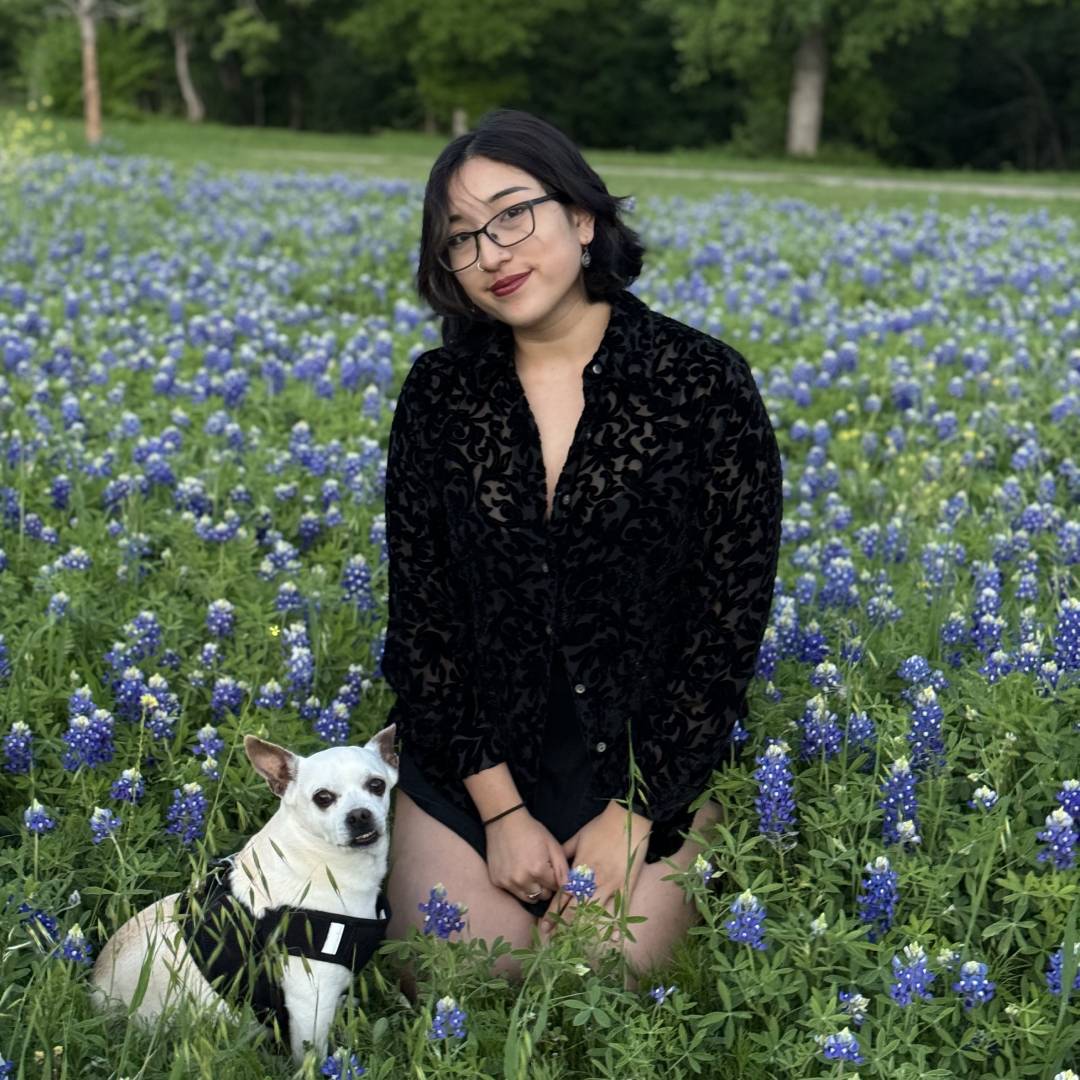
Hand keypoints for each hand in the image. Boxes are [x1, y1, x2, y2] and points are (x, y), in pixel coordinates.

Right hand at [484, 809, 569, 905]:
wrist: (504, 821)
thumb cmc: (531, 831)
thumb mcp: (553, 845)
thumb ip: (563, 869)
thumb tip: (569, 888)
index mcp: (538, 870)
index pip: (555, 888)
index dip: (556, 879)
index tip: (552, 870)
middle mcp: (522, 880)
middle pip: (542, 896)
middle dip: (545, 886)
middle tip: (542, 870)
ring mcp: (507, 882)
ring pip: (528, 898)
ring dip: (532, 889)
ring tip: (530, 871)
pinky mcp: (497, 881)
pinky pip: (513, 892)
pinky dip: (518, 885)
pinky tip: (517, 869)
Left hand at [539, 801, 650, 940]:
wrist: (627, 820)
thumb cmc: (601, 827)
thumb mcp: (578, 837)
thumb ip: (564, 854)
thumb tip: (554, 866)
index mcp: (580, 869)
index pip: (563, 896)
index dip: (552, 913)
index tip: (544, 927)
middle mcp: (593, 881)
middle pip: (576, 909)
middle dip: (564, 927)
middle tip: (555, 941)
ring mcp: (612, 885)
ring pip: (596, 913)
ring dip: (586, 929)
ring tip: (578, 945)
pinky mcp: (627, 885)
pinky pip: (621, 909)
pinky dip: (617, 923)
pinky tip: (613, 938)